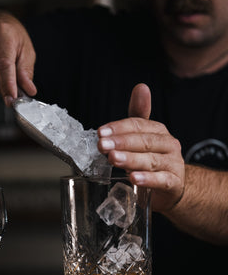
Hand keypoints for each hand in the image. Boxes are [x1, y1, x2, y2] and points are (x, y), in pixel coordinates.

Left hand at [97, 83, 184, 211]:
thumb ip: (137, 116)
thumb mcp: (142, 139)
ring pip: (151, 160)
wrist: (170, 188)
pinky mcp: (174, 183)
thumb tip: (141, 87)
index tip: (100, 132)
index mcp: (158, 131)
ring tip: (114, 159)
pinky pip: (161, 180)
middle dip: (121, 143)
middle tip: (102, 145)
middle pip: (144, 141)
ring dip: (131, 159)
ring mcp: (173, 164)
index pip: (138, 125)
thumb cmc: (152, 160)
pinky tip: (134, 178)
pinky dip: (147, 179)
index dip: (118, 128)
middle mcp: (168, 145)